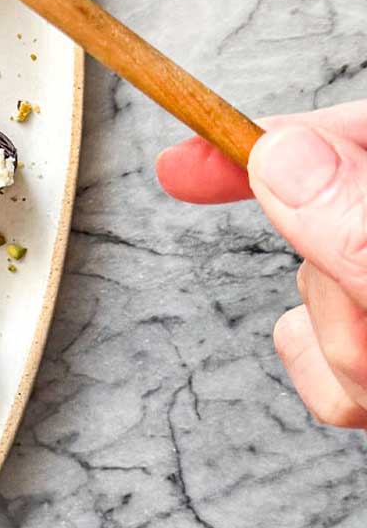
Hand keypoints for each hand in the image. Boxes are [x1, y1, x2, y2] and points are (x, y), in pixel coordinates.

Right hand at [158, 105, 366, 430]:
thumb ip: (359, 224)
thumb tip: (284, 159)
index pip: (330, 139)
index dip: (248, 147)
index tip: (178, 170)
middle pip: (316, 230)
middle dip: (327, 290)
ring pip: (314, 307)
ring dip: (345, 351)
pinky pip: (326, 369)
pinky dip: (342, 388)